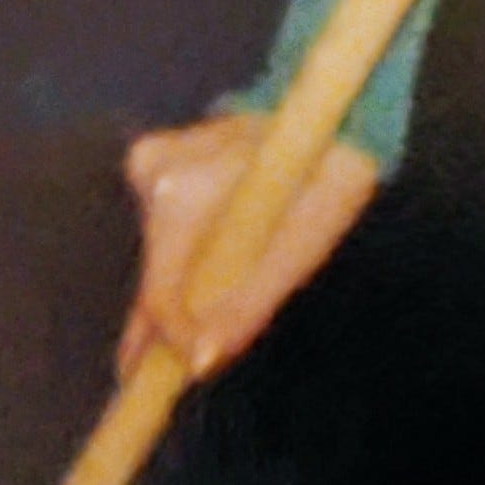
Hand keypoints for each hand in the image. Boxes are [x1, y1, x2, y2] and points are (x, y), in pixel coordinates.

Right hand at [118, 114, 378, 380]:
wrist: (335, 105)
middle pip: (154, 275)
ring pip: (159, 254)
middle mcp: (152, 172)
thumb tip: (201, 362)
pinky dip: (189, 252)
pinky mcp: (154, 157)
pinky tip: (218, 253)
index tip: (182, 379)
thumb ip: (247, 304)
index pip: (159, 294)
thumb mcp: (303, 245)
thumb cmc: (330, 172)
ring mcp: (149, 160)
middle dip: (169, 324)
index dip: (169, 343)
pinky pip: (166, 226)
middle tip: (162, 378)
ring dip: (184, 287)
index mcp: (181, 193)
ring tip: (208, 312)